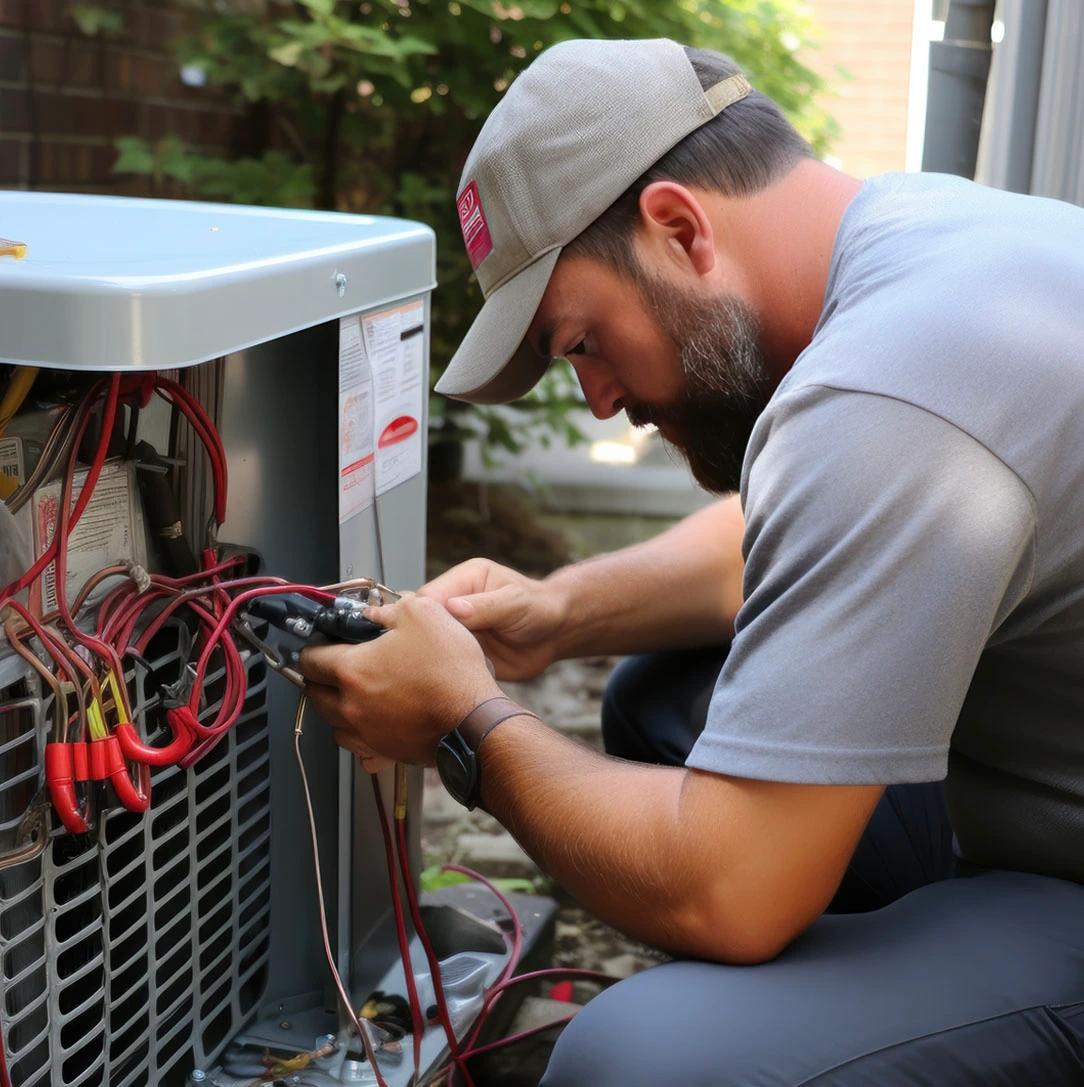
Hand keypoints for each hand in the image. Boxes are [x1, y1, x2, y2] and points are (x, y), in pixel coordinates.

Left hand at [298, 594, 501, 767]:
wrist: (476, 719)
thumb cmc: (451, 672)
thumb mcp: (424, 614)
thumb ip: (391, 609)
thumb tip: (376, 613)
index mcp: (352, 670)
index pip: (310, 659)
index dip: (313, 647)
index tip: (321, 644)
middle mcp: (352, 706)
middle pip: (314, 695)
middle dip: (320, 679)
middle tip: (334, 667)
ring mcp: (367, 733)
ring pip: (333, 724)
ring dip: (337, 709)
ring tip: (355, 695)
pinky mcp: (385, 752)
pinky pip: (359, 749)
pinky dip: (360, 737)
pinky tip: (374, 725)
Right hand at [418, 558, 566, 679]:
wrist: (555, 635)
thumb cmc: (540, 609)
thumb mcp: (516, 602)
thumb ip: (486, 605)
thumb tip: (453, 608)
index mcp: (464, 579)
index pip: (429, 595)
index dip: (423, 615)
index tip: (425, 634)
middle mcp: (454, 603)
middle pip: (422, 619)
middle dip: (422, 637)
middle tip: (426, 656)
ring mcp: (455, 629)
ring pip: (427, 641)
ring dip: (429, 655)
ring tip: (432, 669)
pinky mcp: (459, 651)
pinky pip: (441, 661)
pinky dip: (440, 670)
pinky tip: (442, 679)